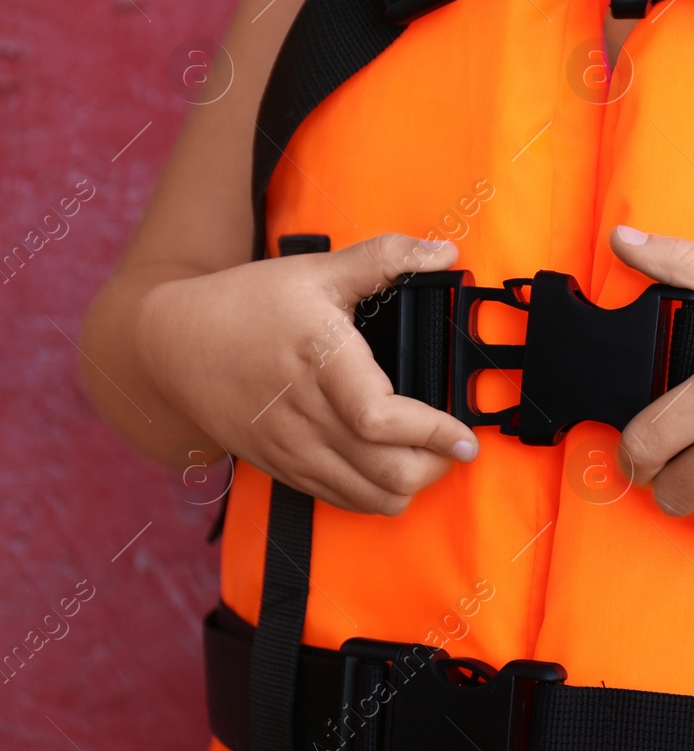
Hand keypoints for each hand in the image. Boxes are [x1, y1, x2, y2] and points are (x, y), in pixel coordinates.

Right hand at [136, 234, 479, 514]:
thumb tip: (444, 251)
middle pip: (386, 473)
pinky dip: (376, 495)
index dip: (433, 434)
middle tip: (455, 445)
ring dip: (410, 485)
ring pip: (368, 498)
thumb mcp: (317, 270)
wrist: (171, 346)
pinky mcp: (282, 467)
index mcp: (321, 360)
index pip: (381, 420)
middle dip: (434, 466)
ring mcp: (292, 447)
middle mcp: (306, 413)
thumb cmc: (247, 304)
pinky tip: (391, 468)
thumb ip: (385, 257)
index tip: (466, 436)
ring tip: (429, 458)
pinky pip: (341, 500)